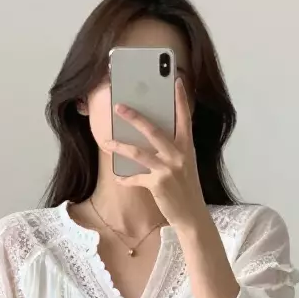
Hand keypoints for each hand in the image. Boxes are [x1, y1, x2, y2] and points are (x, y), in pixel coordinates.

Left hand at [105, 78, 206, 232]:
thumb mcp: (185, 164)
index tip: (176, 81)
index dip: (181, 99)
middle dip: (134, 117)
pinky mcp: (158, 184)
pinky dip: (126, 178)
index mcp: (187, 146)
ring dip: (120, 146)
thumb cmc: (186, 188)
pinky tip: (118, 178)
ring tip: (106, 142)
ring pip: (138, 153)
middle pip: (153, 130)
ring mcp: (168, 169)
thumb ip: (172, 150)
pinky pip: (136, 178)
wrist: (192, 215)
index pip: (185, 118)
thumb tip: (151, 138)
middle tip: (119, 107)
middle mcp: (178, 155)